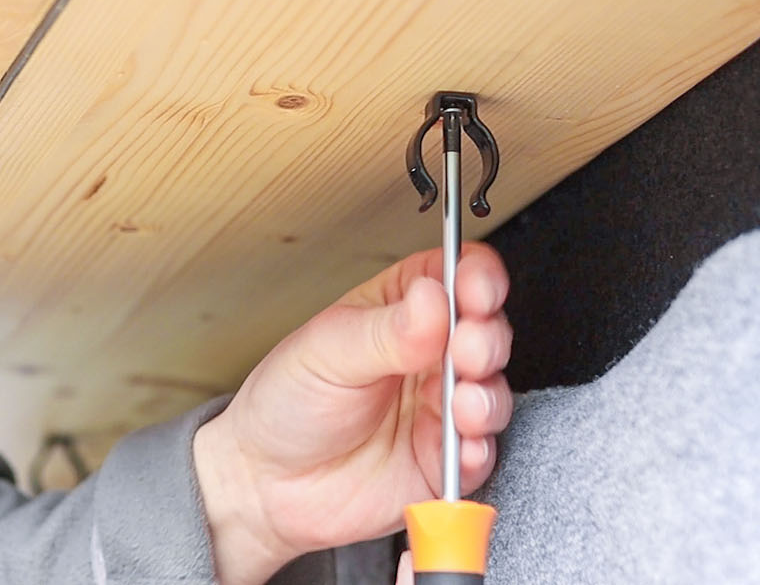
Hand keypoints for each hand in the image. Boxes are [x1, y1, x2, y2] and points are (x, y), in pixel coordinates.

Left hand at [193, 245, 511, 583]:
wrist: (266, 484)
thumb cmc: (288, 403)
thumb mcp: (326, 352)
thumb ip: (384, 331)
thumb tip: (433, 298)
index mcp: (401, 308)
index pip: (456, 276)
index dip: (476, 277)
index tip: (475, 291)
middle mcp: (430, 354)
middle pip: (486, 330)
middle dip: (485, 337)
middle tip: (465, 348)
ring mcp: (440, 407)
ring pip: (492, 391)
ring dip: (486, 394)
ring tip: (462, 401)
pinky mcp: (444, 460)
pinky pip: (480, 452)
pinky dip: (478, 447)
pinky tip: (461, 442)